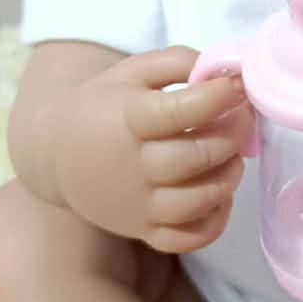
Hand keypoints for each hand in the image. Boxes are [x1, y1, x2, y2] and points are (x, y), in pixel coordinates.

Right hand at [52, 46, 255, 252]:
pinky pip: (189, 238)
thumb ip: (178, 62)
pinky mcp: (144, 230)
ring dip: (228, 177)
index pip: (179, 112)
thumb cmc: (106, 106)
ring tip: (233, 155)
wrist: (58, 154)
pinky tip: (219, 194)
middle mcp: (133, 166)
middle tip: (244, 119)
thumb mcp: (133, 71)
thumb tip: (225, 72)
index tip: (239, 86)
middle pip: (195, 158)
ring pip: (197, 202)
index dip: (217, 97)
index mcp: (128, 121)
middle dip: (233, 135)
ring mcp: (138, 204)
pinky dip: (215, 221)